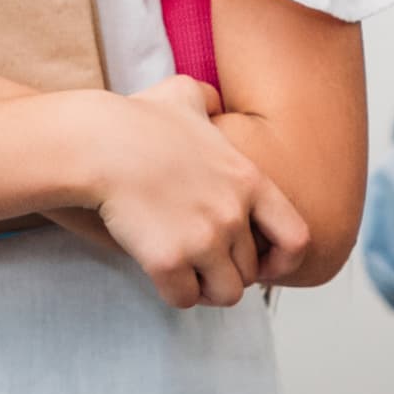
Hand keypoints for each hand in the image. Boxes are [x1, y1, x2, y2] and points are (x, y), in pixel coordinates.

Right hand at [77, 79, 311, 309]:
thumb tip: (211, 99)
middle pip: (250, 271)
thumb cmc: (134, 120)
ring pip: (225, 294)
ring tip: (184, 271)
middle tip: (201, 261)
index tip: (263, 264)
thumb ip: (207, 99)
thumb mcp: (182, 95)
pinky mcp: (169, 261)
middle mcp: (233, 214)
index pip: (296, 238)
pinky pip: (184, 299)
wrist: (97, 143)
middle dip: (227, 271)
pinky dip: (173, 292)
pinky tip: (158, 272)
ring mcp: (203, 240)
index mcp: (248, 180)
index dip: (283, 260)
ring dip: (205, 288)